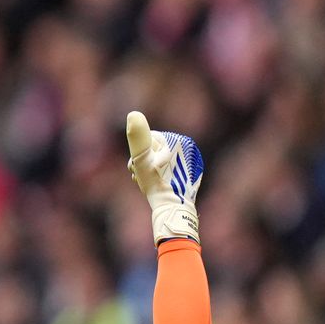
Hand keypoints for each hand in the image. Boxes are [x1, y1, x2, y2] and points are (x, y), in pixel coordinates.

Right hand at [125, 111, 203, 245]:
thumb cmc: (156, 184)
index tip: (140, 167)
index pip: (149, 139)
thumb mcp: (142, 159)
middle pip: (154, 151)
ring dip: (149, 171)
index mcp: (180, 141)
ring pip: (160, 161)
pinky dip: (160, 177)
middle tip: (142, 178)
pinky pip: (168, 171)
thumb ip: (137, 136)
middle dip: (144, 163)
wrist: (172, 209)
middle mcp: (190, 149)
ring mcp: (191, 164)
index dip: (139, 154)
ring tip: (148, 184)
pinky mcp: (190, 176)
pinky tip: (158, 187)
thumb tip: (133, 113)